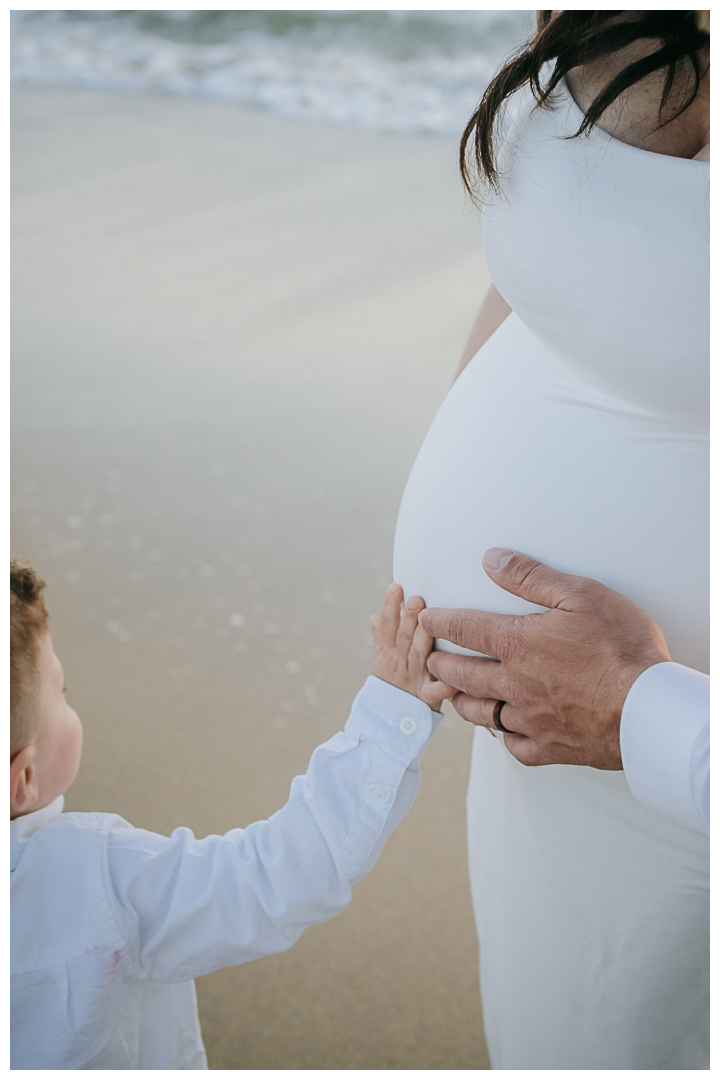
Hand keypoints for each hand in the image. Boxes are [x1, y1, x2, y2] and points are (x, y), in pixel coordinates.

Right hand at [370, 584, 454, 710]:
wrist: (388, 723)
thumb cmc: (393, 685)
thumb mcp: (382, 662)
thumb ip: (381, 638)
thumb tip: (374, 616)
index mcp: (388, 653)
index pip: (387, 626)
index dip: (390, 606)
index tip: (395, 586)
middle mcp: (399, 664)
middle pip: (403, 638)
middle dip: (407, 618)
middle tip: (415, 598)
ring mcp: (412, 680)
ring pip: (417, 656)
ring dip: (422, 638)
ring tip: (427, 620)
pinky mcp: (425, 700)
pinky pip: (434, 691)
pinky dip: (442, 685)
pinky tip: (451, 677)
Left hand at [420, 549, 671, 768]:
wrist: (650, 710)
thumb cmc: (622, 647)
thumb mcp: (581, 595)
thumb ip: (531, 576)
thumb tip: (491, 559)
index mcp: (517, 644)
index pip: (465, 628)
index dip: (440, 621)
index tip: (425, 618)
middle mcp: (514, 684)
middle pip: (462, 674)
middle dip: (441, 663)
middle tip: (431, 658)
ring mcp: (530, 719)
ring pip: (481, 713)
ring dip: (462, 700)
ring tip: (454, 693)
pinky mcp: (550, 748)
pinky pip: (514, 746)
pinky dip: (504, 736)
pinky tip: (504, 730)